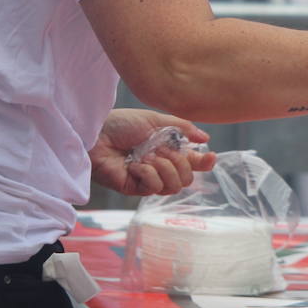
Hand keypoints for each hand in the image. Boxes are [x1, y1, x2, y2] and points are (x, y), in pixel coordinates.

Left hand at [90, 109, 215, 195]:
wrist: (97, 133)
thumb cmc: (122, 124)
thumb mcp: (156, 120)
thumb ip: (183, 128)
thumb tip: (206, 139)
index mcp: (168, 149)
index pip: (193, 163)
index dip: (205, 163)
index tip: (210, 156)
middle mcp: (161, 166)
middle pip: (187, 179)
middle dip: (181, 163)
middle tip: (165, 151)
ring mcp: (148, 179)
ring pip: (174, 186)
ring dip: (165, 168)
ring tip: (148, 156)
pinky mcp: (135, 188)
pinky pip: (154, 187)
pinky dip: (148, 173)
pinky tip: (135, 164)